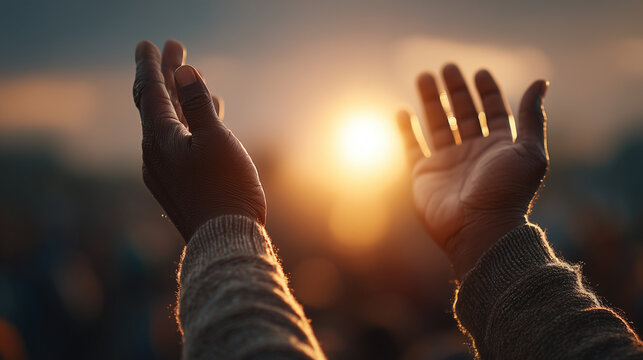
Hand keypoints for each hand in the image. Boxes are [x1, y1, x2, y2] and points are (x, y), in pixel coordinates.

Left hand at [133, 40, 265, 240]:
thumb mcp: (215, 140)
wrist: (224, 241)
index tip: (149, 44)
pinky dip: (190, 123)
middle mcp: (155, 153)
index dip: (152, 65)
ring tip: (193, 79)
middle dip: (167, 75)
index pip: (151, 91)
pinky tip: (208, 117)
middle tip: (174, 48)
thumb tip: (183, 72)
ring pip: (171, 123)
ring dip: (181, 99)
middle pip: (159, 104)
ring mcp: (165, 170)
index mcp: (161, 139)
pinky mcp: (179, 183)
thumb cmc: (226, 189)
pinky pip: (180, 142)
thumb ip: (197, 104)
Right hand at [397, 64, 548, 277]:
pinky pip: (412, 147)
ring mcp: (447, 163)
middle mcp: (473, 153)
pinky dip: (407, 130)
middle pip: (463, 113)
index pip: (493, 112)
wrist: (479, 229)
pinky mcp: (424, 175)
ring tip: (424, 76)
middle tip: (448, 67)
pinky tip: (403, 111)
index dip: (487, 92)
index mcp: (499, 147)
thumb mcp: (529, 151)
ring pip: (438, 124)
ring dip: (431, 100)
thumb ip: (532, 117)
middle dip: (456, 90)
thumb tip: (540, 82)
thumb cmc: (507, 192)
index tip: (480, 72)